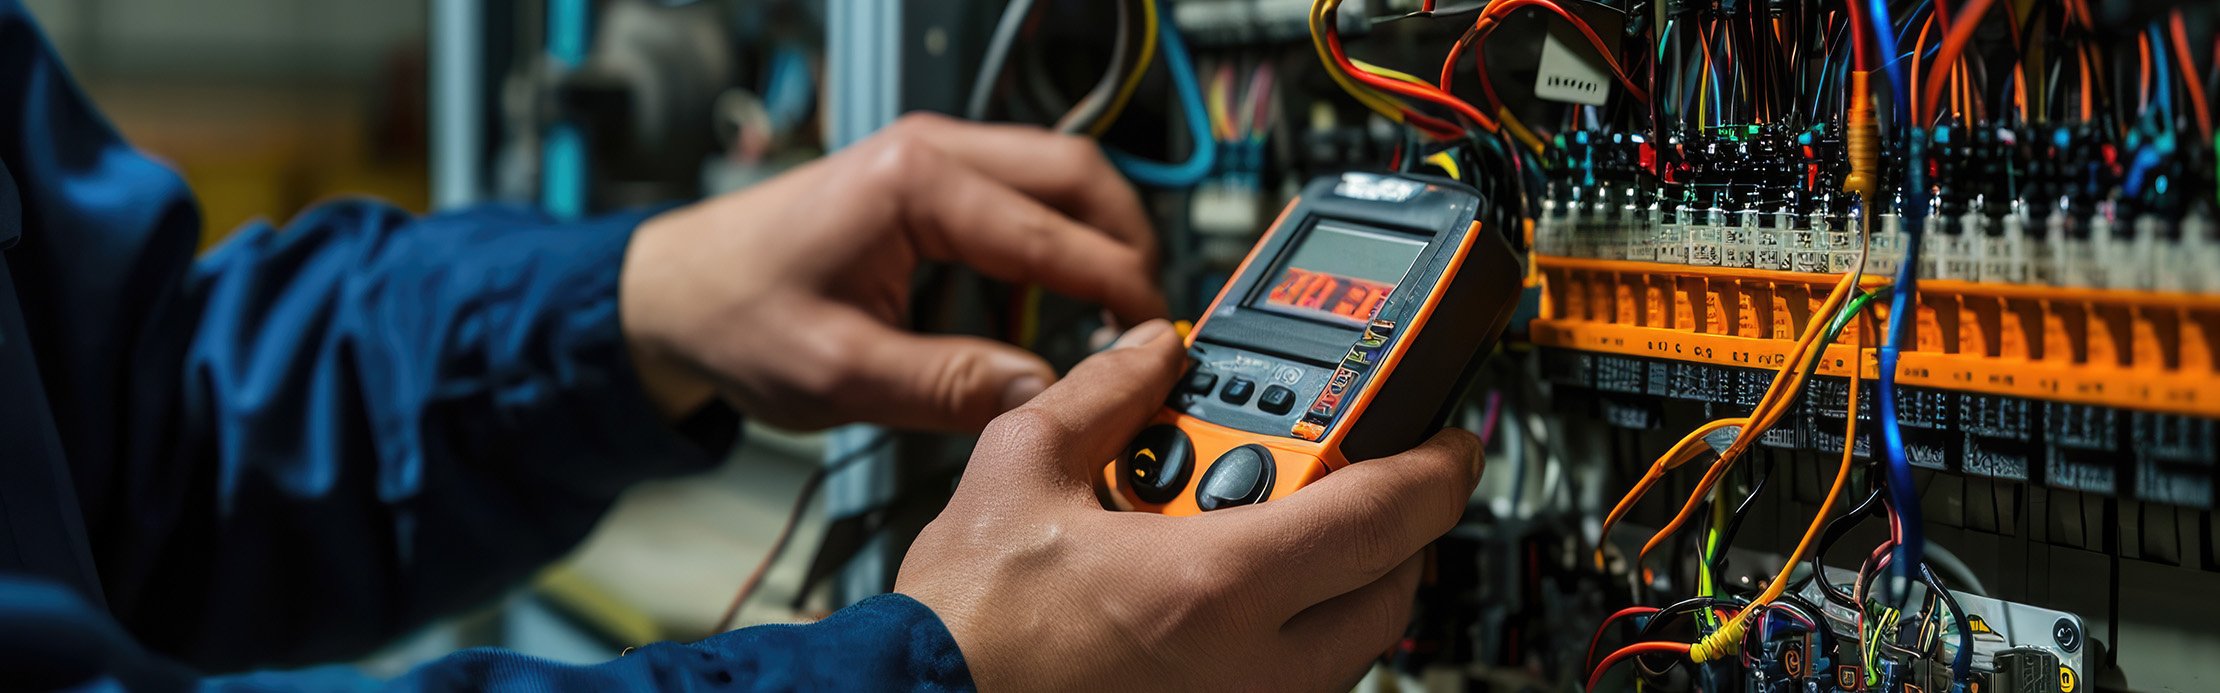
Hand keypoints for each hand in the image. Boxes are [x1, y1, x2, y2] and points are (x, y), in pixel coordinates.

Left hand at [620, 113, 1166, 429]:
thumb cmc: (734, 318)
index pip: (1052, 233)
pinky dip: (1054, 243)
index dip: (1116, 291)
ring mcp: (931, 158)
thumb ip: (949, 386)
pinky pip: (1021, 196)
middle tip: (1147, 322)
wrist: (669, 295)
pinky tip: (1047, 307)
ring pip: (1059, 178)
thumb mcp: (841, 374)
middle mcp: (930, 152)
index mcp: (913, 185)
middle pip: (1079, 177)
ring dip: (1095, 241)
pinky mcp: (928, 181)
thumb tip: (1045, 393)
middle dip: (1128, 247)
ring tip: (1105, 320)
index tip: (1151, 343)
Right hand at [895, 320, 1484, 690]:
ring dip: (1340, 576)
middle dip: (1390, 519)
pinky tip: (1225, 588)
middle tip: (1352, 467)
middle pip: (1391, 585)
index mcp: (1215, 585)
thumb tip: (1151, 349)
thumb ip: (1104, 393)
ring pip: (1350, 642)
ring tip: (1272, 522)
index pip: (1386, 514)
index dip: (1437, 462)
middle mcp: (1252, 666)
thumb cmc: (963, 630)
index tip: (1448, 433)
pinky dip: (1291, 628)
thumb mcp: (1020, 470)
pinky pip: (1297, 679)